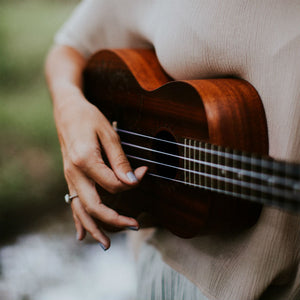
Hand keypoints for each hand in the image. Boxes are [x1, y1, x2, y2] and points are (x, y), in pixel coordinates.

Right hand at [55, 92, 146, 249]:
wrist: (67, 111)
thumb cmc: (89, 118)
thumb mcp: (109, 133)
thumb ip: (120, 160)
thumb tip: (132, 181)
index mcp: (86, 160)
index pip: (112, 183)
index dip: (131, 182)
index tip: (143, 173)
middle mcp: (75, 173)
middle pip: (94, 205)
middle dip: (115, 220)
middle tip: (135, 226)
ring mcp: (70, 177)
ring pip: (80, 210)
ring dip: (94, 228)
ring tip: (107, 244)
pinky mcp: (70, 178)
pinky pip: (72, 204)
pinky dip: (78, 221)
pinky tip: (81, 235)